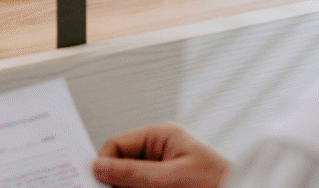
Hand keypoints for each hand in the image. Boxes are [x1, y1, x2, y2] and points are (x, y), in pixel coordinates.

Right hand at [92, 123, 228, 187]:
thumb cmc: (222, 183)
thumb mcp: (171, 178)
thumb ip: (133, 173)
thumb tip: (100, 167)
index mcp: (161, 136)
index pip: (117, 144)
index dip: (104, 163)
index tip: (96, 182)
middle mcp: (161, 151)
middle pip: (122, 164)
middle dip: (118, 180)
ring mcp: (164, 170)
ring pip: (131, 180)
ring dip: (130, 187)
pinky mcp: (168, 184)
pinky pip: (143, 186)